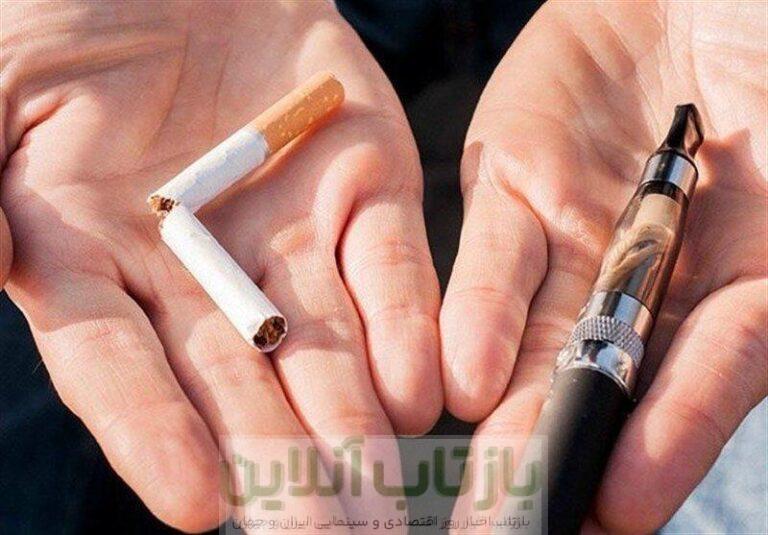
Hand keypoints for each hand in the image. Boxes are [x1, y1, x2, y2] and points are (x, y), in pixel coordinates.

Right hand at [1, 1, 441, 529]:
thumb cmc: (70, 12)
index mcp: (99, 258)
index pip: (122, 370)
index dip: (153, 436)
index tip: (197, 508)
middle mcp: (202, 269)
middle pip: (239, 386)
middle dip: (279, 466)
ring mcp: (291, 232)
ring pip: (326, 347)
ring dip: (353, 422)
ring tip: (379, 493)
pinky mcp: (366, 186)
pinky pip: (391, 267)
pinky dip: (405, 326)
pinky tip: (420, 394)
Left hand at [441, 1, 765, 531]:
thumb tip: (755, 325)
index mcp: (740, 280)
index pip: (700, 380)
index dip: (666, 441)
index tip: (618, 509)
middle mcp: (650, 273)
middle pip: (603, 379)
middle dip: (561, 453)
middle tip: (517, 524)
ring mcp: (576, 232)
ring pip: (540, 336)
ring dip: (514, 411)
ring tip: (488, 481)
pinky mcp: (513, 181)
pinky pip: (493, 258)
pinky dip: (480, 317)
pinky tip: (461, 381)